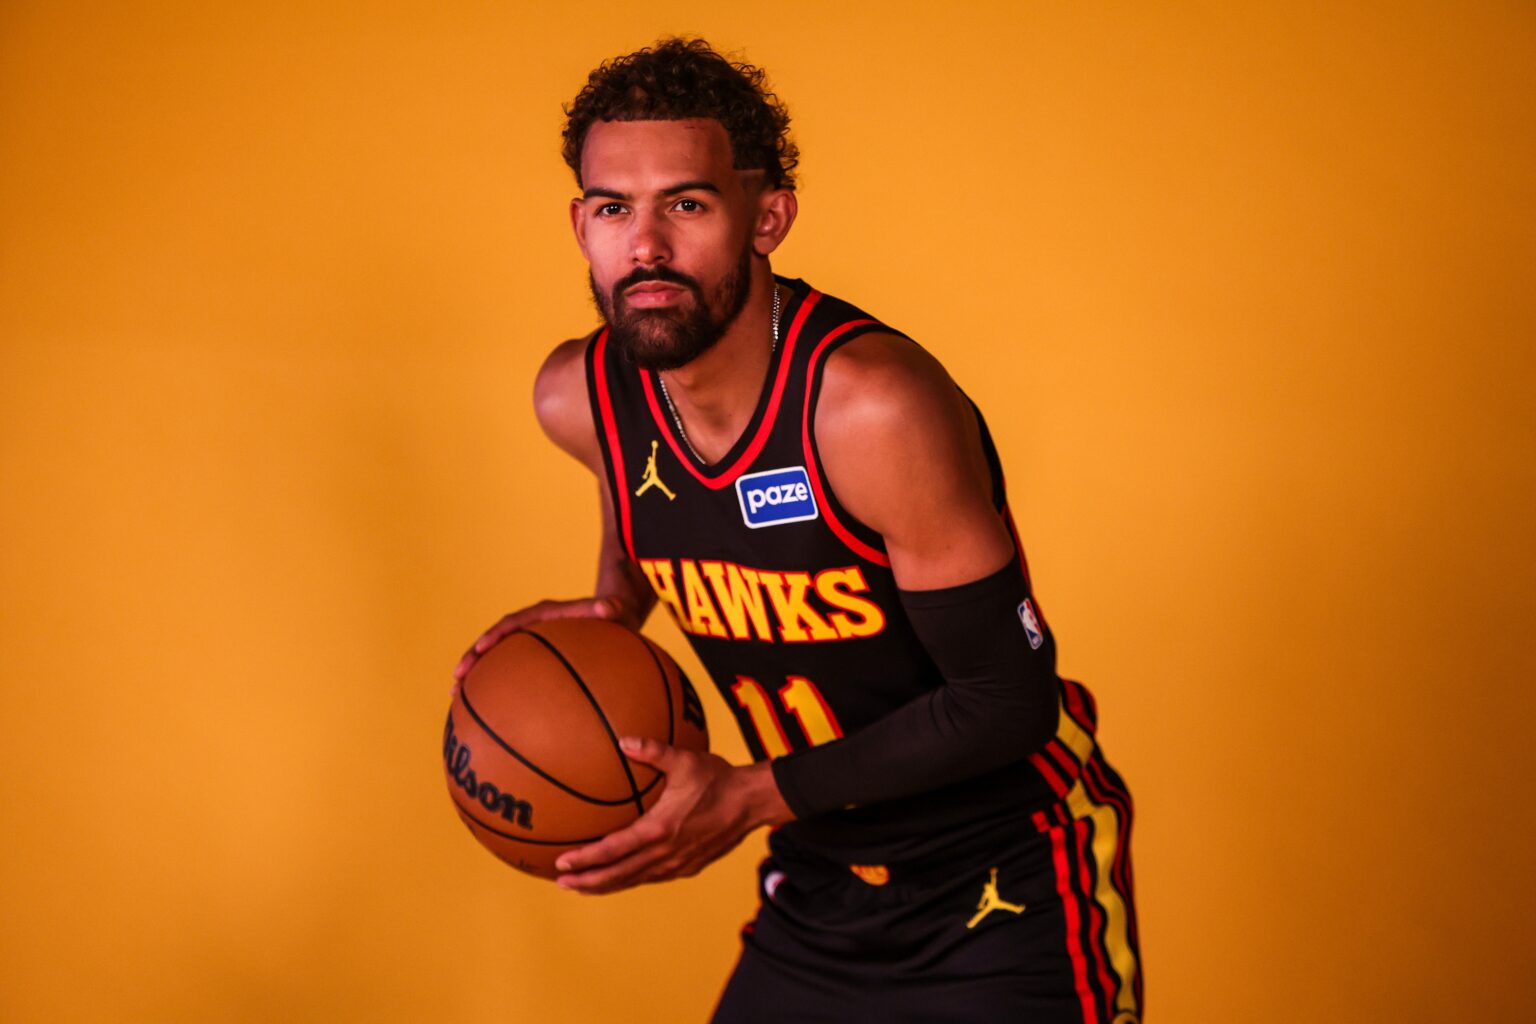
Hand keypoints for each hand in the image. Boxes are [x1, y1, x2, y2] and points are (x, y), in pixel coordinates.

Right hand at [451, 596, 622, 693]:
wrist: (613, 616)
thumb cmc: (612, 614)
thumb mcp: (615, 608)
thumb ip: (611, 607)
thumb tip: (611, 607)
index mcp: (543, 614)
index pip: (513, 622)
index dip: (496, 635)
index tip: (481, 648)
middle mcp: (531, 626)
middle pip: (495, 641)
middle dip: (474, 657)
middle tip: (456, 678)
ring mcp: (530, 642)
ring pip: (496, 658)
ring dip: (477, 674)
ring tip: (456, 696)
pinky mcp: (534, 658)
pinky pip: (511, 672)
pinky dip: (497, 689)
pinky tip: (488, 714)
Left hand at [553, 737, 793, 893]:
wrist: (751, 803)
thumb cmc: (717, 779)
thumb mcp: (684, 760)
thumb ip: (652, 751)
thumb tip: (622, 740)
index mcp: (658, 830)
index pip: (613, 851)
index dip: (585, 860)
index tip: (562, 863)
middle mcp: (665, 853)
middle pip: (618, 875)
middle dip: (587, 882)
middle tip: (561, 883)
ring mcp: (677, 864)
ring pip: (634, 880)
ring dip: (607, 884)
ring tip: (584, 886)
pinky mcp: (688, 867)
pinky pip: (652, 877)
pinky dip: (631, 879)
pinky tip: (622, 875)